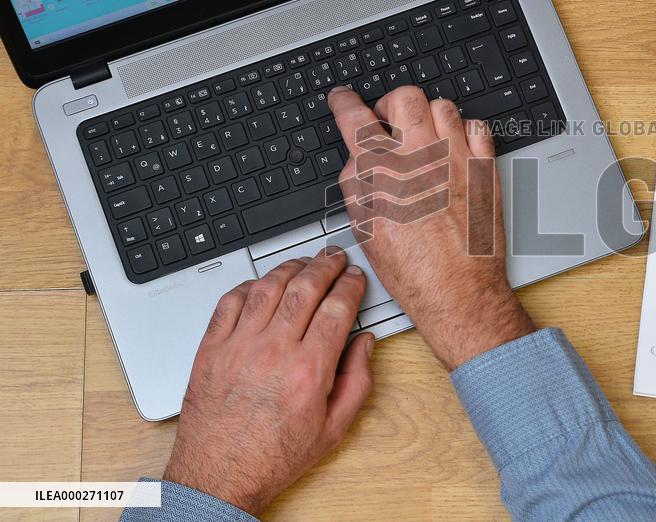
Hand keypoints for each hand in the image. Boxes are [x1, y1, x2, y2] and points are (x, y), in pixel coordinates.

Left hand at [163, 249, 373, 515]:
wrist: (218, 476)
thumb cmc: (272, 457)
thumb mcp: (333, 429)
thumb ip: (358, 382)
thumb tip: (365, 344)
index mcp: (308, 371)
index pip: (336, 308)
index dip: (351, 285)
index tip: (355, 278)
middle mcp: (273, 352)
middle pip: (305, 288)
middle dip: (325, 266)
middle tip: (334, 257)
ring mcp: (239, 346)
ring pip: (268, 287)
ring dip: (290, 268)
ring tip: (303, 263)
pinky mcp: (212, 349)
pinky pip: (230, 301)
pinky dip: (249, 285)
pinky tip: (262, 284)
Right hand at [329, 86, 534, 369]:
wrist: (459, 293)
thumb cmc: (414, 272)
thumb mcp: (366, 231)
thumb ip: (356, 187)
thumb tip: (357, 161)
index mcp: (384, 172)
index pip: (356, 118)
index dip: (344, 101)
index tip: (343, 98)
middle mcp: (421, 157)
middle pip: (405, 97)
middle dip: (392, 102)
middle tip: (389, 119)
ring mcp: (457, 159)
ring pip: (443, 106)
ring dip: (429, 116)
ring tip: (424, 135)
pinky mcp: (485, 169)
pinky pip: (478, 128)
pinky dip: (466, 130)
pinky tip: (458, 146)